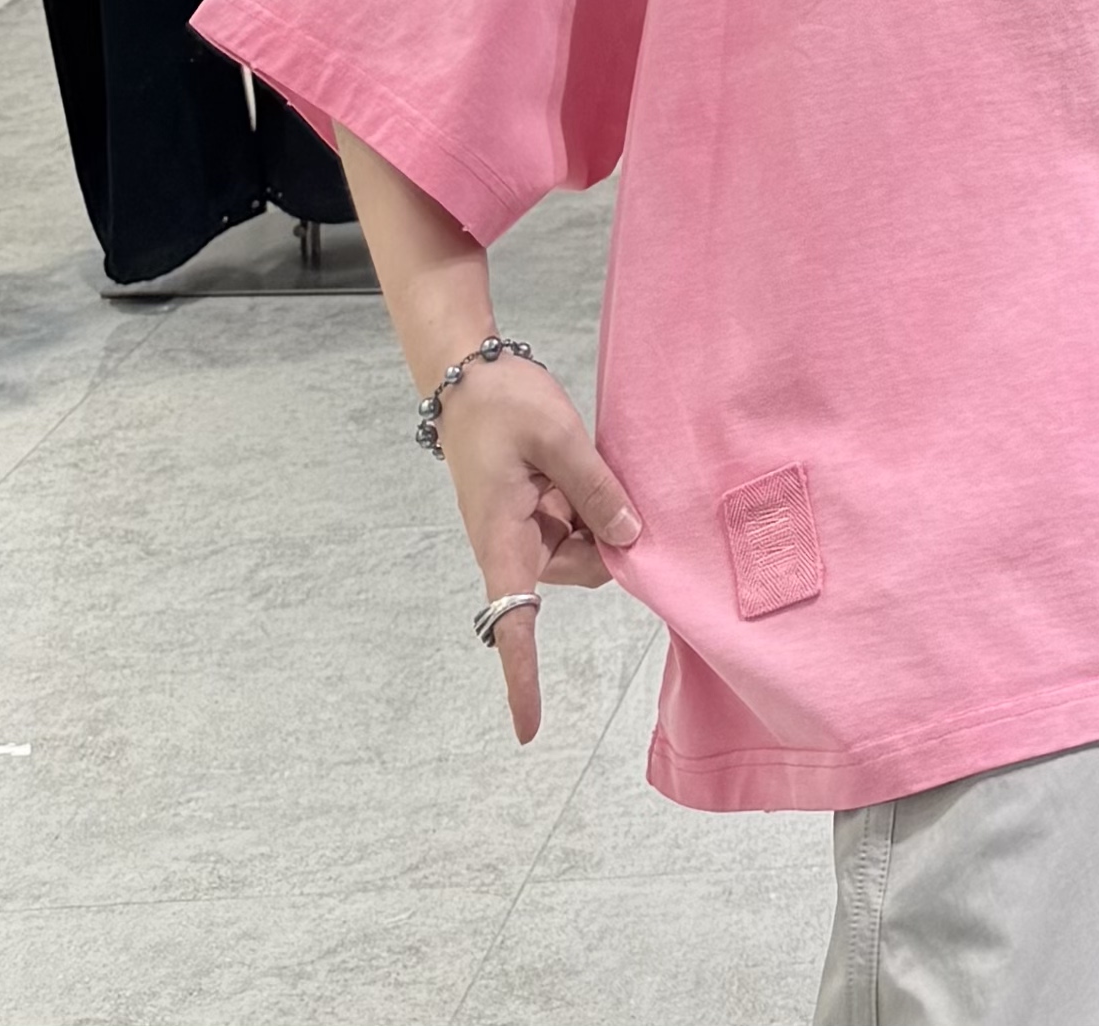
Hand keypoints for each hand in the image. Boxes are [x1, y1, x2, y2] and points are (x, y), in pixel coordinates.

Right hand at [435, 356, 641, 744]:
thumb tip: (631, 540)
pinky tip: (594, 469)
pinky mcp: (536, 510)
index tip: (528, 727)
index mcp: (503, 538)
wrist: (468, 372)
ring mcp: (526, 528)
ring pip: (587, 547)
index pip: (512, 619)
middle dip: (607, 539)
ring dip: (602, 516)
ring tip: (589, 462)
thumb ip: (596, 489)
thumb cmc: (502, 403)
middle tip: (607, 481)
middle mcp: (513, 544)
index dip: (521, 676)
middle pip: (580, 571)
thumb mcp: (558, 438)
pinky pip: (580, 523)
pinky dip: (596, 505)